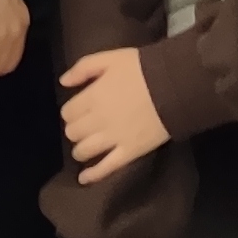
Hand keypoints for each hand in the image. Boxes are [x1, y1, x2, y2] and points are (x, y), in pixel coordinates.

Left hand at [57, 44, 168, 180]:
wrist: (174, 86)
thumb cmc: (142, 69)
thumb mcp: (111, 58)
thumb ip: (83, 68)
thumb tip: (63, 82)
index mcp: (92, 97)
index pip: (68, 112)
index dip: (71, 111)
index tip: (79, 110)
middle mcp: (98, 121)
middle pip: (73, 132)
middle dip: (75, 129)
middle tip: (85, 126)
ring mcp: (113, 139)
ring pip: (84, 151)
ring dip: (81, 149)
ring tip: (86, 146)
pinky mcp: (129, 152)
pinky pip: (106, 168)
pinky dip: (92, 175)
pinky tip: (83, 179)